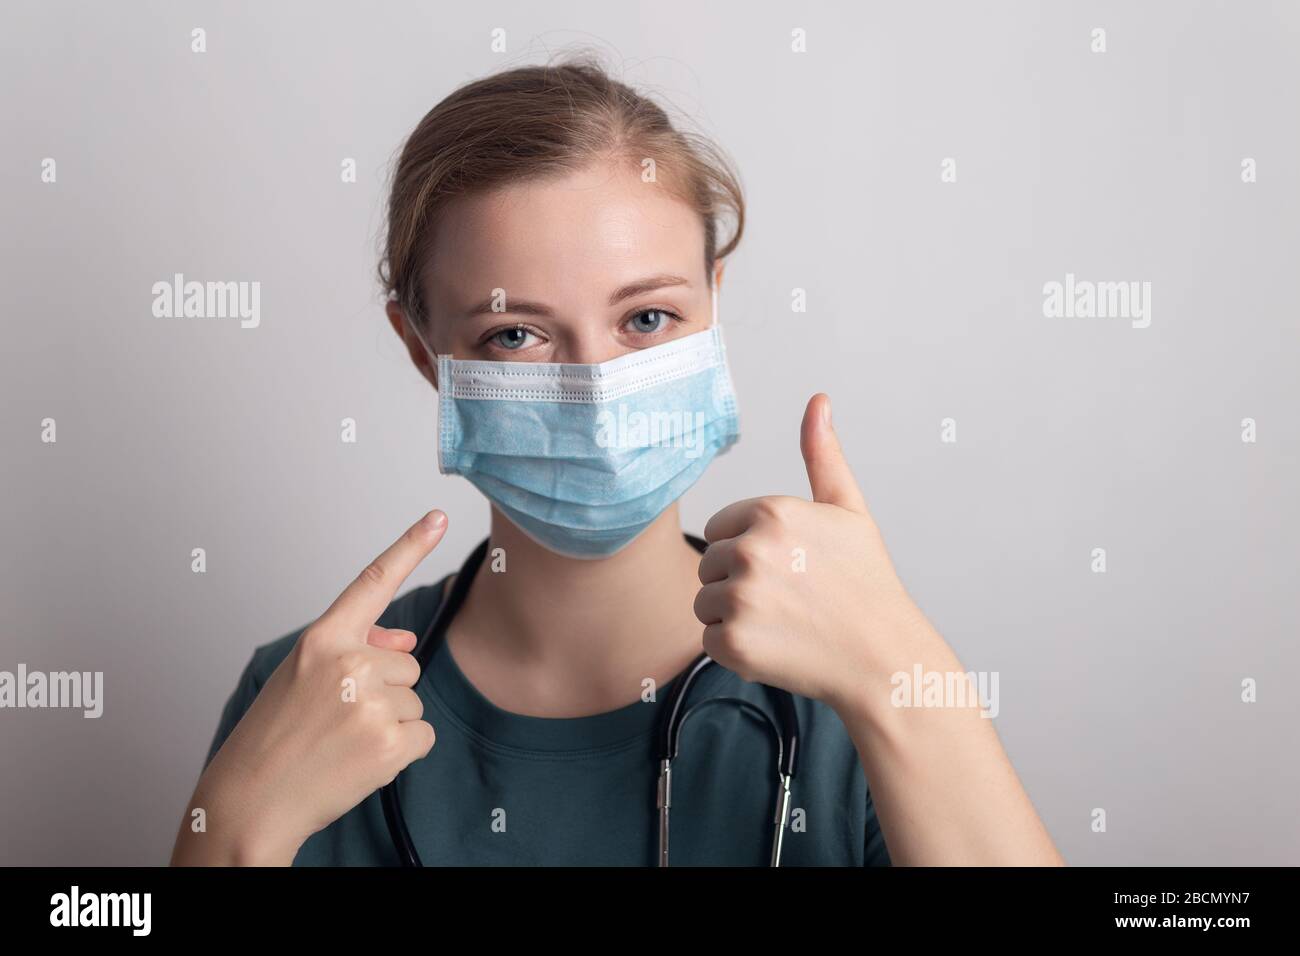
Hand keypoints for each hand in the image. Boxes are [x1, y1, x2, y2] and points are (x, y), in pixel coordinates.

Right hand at [178, 511, 446, 864]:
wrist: (251, 802)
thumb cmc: (274, 737)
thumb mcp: (303, 677)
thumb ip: (357, 649)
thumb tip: (407, 640)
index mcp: (322, 640)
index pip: (372, 582)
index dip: (410, 545)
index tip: (437, 516)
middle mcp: (348, 663)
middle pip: (406, 663)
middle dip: (385, 690)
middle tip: (337, 719)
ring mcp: (371, 703)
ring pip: (415, 700)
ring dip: (389, 723)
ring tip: (342, 742)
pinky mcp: (390, 743)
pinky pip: (423, 736)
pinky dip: (401, 753)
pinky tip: (361, 762)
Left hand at [693, 394, 939, 714]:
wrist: (883, 659)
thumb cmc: (867, 584)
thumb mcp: (849, 510)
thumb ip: (822, 455)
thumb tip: (817, 401)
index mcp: (772, 511)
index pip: (719, 528)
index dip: (750, 550)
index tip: (789, 568)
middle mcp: (752, 550)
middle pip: (708, 564)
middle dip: (739, 582)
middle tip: (790, 599)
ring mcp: (740, 597)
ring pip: (704, 602)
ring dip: (733, 616)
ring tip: (783, 622)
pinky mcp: (733, 641)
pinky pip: (708, 639)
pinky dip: (735, 649)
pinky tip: (776, 647)